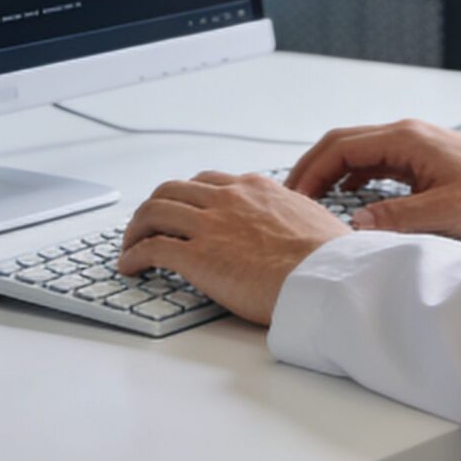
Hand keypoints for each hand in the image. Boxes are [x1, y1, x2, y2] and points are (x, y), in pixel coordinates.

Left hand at [114, 171, 347, 325]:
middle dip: (154, 207)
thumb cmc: (330, 258)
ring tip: (129, 246)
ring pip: (154, 212)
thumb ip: (292, 217)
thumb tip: (299, 231)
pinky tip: (129, 266)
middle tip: (146, 225)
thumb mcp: (312, 220)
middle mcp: (228, 199)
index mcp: (256, 189)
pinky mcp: (197, 257)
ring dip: (135, 229)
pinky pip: (151, 248)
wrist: (327, 277)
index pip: (207, 182)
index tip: (181, 210)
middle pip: (172, 191)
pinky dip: (133, 255)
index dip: (187, 196)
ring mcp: (210, 225)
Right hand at [285, 118, 460, 240]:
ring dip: (331, 171)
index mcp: (406, 139)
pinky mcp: (421, 157)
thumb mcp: (445, 213)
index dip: (310, 171)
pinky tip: (347, 196)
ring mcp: (413, 144)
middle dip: (312, 169)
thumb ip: (396, 219)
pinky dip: (353, 175)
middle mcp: (406, 134)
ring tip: (311, 199)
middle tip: (291, 198)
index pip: (340, 147)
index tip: (293, 196)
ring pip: (357, 150)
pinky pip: (375, 160)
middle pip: (342, 143)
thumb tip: (353, 225)